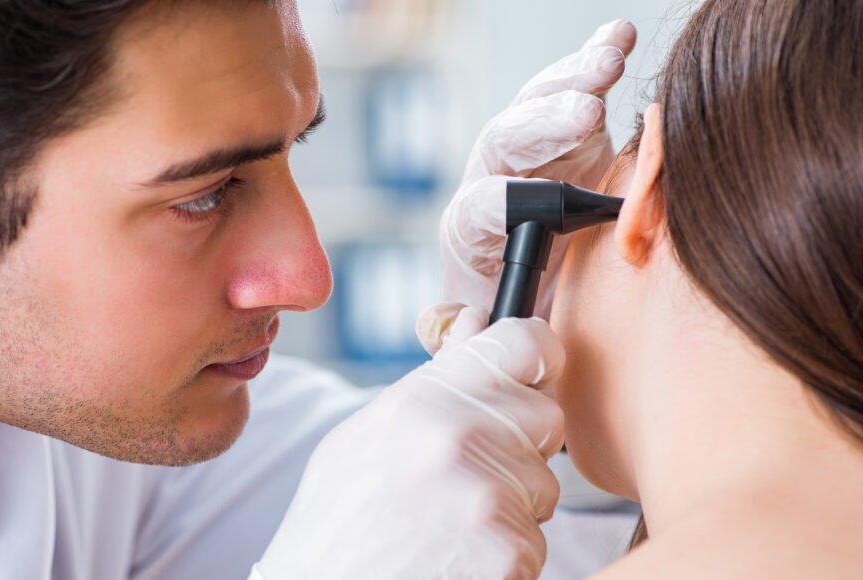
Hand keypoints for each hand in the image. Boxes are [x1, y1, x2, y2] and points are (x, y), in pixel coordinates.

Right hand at [253, 309, 565, 579]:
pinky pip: (535, 540)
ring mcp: (488, 500)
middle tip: (468, 473)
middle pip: (547, 417)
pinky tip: (456, 557)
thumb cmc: (340, 520)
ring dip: (512, 504)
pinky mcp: (509, 555)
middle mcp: (460, 438)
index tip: (535, 370)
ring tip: (449, 523)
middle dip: (521, 444)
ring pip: (544, 484)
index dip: (537, 356)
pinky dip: (505, 553)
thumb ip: (433, 378)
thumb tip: (476, 323)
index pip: (523, 343)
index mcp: (422, 399)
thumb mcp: (366, 434)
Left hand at [418, 20, 636, 354]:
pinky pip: (575, 90)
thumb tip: (461, 327)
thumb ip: (474, 336)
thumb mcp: (493, 338)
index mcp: (470, 232)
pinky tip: (616, 37)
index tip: (533, 203)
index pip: (478, 207)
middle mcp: (496, 180)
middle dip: (545, 126)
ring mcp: (535, 153)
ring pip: (542, 107)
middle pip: (509, 142)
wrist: (538, 297)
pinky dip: (594, 61)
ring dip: (575, 81)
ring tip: (609, 62)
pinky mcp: (570, 135)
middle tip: (585, 116)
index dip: (502, 201)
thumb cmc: (517, 322)